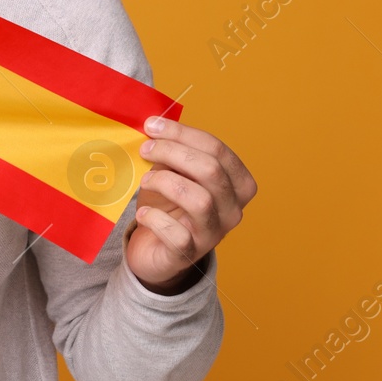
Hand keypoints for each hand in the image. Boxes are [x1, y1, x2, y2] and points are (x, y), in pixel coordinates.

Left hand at [125, 117, 255, 293]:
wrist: (155, 248)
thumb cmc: (168, 203)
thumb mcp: (175, 172)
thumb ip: (173, 152)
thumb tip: (155, 127)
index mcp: (237, 183)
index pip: (217, 149)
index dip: (183, 133)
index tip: (152, 125)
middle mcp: (233, 210)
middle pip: (211, 171)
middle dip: (173, 153)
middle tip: (145, 149)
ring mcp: (214, 234)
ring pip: (200, 200)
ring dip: (165, 183)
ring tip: (145, 181)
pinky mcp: (189, 254)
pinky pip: (178, 235)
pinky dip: (156, 219)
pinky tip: (143, 213)